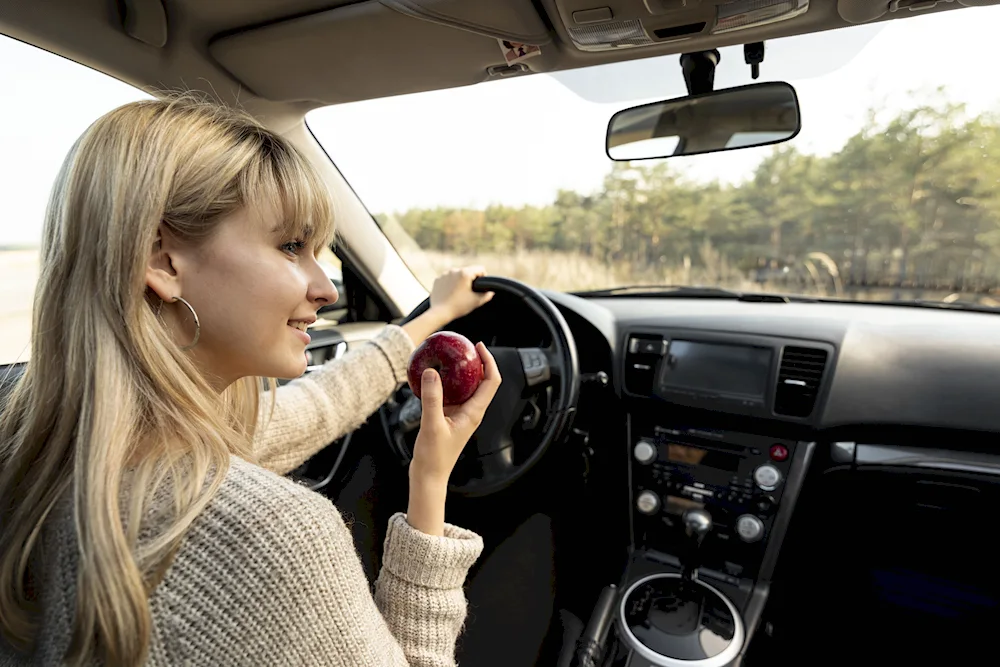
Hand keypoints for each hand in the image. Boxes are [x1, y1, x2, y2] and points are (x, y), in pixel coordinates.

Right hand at [406, 343, 500, 534]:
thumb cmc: (434, 457)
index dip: (489, 361)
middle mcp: (471, 412)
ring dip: (461, 372)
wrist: (428, 476)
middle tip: (463, 347)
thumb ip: (431, 398)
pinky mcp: (449, 418)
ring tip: (450, 357)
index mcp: (474, 413)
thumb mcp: (431, 424)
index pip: (491, 382)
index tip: (478, 346)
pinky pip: (451, 394)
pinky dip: (446, 383)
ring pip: (466, 387)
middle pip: (481, 381)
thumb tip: (431, 373)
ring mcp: (460, 415)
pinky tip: (432, 378)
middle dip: (476, 362)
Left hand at [429, 267, 494, 322]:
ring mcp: (445, 274)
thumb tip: (491, 292)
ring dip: (460, 281)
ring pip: (457, 275)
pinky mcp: (438, 279)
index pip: (480, 269)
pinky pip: (447, 279)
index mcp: (465, 273)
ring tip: (459, 294)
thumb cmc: (458, 307)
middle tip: (469, 293)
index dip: (484, 277)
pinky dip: (450, 284)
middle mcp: (454, 270)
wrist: (439, 313)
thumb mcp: (476, 301)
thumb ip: (487, 295)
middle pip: (468, 271)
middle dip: (470, 280)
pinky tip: (450, 294)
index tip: (481, 287)